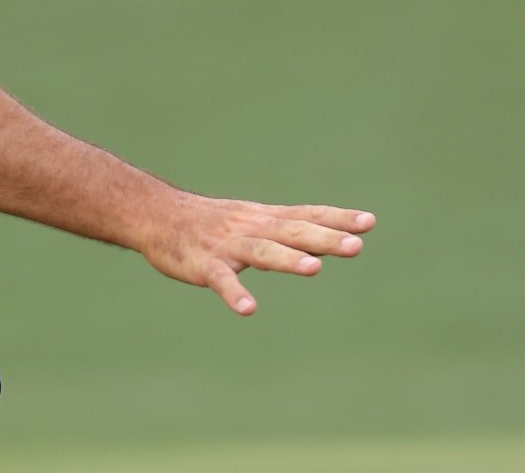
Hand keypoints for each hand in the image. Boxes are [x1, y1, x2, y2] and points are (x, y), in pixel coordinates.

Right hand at [141, 194, 375, 314]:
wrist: (156, 215)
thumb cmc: (209, 222)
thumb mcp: (250, 220)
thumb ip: (285, 231)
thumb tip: (325, 242)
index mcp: (263, 218)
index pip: (305, 215)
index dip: (336, 218)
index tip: (368, 222)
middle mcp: (250, 227)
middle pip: (291, 231)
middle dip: (324, 238)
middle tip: (356, 245)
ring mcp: (227, 246)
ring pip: (262, 251)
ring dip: (288, 259)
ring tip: (314, 269)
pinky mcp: (204, 265)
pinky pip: (221, 280)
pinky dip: (235, 293)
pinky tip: (248, 309)